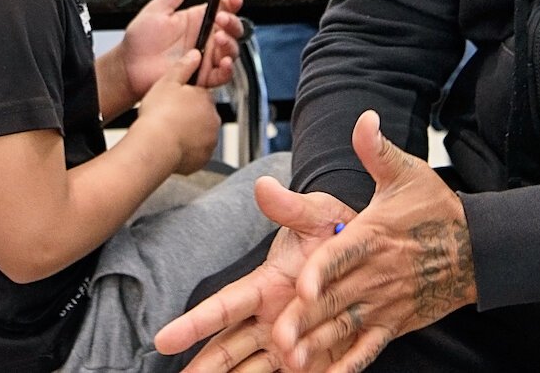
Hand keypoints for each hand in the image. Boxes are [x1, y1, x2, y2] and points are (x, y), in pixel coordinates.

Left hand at [122, 0, 244, 99]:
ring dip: (230, 44)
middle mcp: (205, 38)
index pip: (222, 8)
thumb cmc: (139, 42)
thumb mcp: (156, 11)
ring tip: (220, 38)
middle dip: (232, 22)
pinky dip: (228, 69)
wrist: (129, 68)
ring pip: (230, 50)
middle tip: (222, 19)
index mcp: (196, 20)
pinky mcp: (203, 77)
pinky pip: (223, 75)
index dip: (231, 2)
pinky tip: (224, 62)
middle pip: (232, 29)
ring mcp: (205, 58)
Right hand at [135, 50, 220, 174]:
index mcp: (206, 98)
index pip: (201, 95)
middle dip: (189, 116)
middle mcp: (213, 119)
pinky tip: (172, 146)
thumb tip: (195, 54)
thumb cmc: (158, 116)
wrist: (154, 147)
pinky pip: (197, 152)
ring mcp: (210, 140)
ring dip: (189, 133)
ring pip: (201, 134)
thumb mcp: (167, 82)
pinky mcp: (204, 158)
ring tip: (169, 133)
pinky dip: (188, 150)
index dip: (187, 98)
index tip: (175, 102)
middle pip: (202, 115)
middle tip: (169, 118)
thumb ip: (183, 67)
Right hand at [155, 178, 355, 369]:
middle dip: (203, 366)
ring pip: (249, 368)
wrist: (375, 254)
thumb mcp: (317, 215)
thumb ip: (291, 208)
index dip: (194, 323)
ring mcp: (289, 341)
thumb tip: (264, 186)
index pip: (224, 305)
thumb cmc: (339, 232)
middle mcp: (271, 317)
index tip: (164, 339)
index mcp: (267, 285)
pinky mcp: (312, 358)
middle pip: (228, 347)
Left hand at [273, 111, 475, 371]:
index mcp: (373, 236)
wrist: (478, 249)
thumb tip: (364, 118)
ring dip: (318, 347)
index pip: (343, 256)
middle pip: (337, 300)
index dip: (323, 272)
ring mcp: (386, 303)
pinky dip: (346, 366)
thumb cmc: (435, 209)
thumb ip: (377, 151)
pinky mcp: (393, 323)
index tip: (303, 286)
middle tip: (279, 340)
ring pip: (346, 328)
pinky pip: (367, 348)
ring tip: (292, 363)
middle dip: (306, 321)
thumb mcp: (406, 174)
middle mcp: (377, 274)